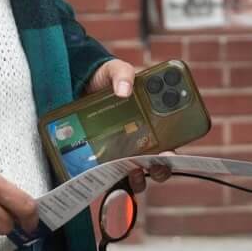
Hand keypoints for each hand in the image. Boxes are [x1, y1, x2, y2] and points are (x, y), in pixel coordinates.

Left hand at [83, 60, 174, 193]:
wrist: (76, 86)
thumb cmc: (103, 78)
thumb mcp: (114, 70)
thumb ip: (122, 74)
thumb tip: (124, 90)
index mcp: (152, 116)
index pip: (172, 136)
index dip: (175, 145)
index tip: (171, 150)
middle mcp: (142, 136)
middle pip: (160, 160)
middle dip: (162, 167)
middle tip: (156, 164)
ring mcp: (123, 149)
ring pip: (139, 172)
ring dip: (140, 178)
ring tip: (133, 173)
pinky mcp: (104, 157)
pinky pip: (113, 175)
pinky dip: (115, 181)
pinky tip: (110, 177)